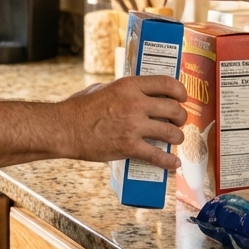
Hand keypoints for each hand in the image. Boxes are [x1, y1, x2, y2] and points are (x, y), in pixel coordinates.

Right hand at [58, 76, 186, 170]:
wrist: (65, 128)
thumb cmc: (80, 108)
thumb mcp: (104, 88)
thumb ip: (124, 89)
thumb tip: (138, 91)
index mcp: (129, 86)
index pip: (166, 83)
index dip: (180, 91)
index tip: (182, 97)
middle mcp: (135, 104)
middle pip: (173, 109)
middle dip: (181, 117)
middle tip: (179, 121)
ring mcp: (133, 126)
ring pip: (170, 132)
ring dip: (177, 138)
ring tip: (176, 139)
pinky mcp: (129, 147)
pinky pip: (157, 155)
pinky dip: (169, 162)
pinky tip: (173, 164)